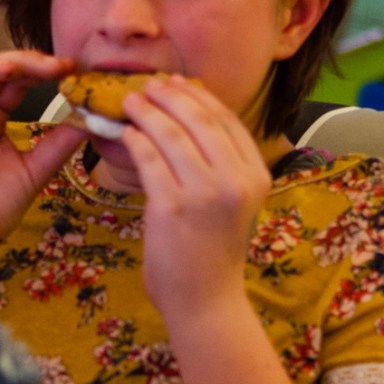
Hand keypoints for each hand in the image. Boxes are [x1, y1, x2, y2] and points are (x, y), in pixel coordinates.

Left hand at [119, 76, 271, 323]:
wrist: (205, 300)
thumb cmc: (213, 252)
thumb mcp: (233, 203)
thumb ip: (221, 165)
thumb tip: (189, 118)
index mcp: (257, 175)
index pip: (227, 120)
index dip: (198, 96)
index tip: (176, 83)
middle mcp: (236, 180)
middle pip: (200, 120)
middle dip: (171, 95)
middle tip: (147, 84)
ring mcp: (204, 193)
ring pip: (172, 135)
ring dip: (148, 112)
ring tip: (131, 101)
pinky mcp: (172, 207)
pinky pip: (149, 160)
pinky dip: (136, 141)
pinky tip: (127, 132)